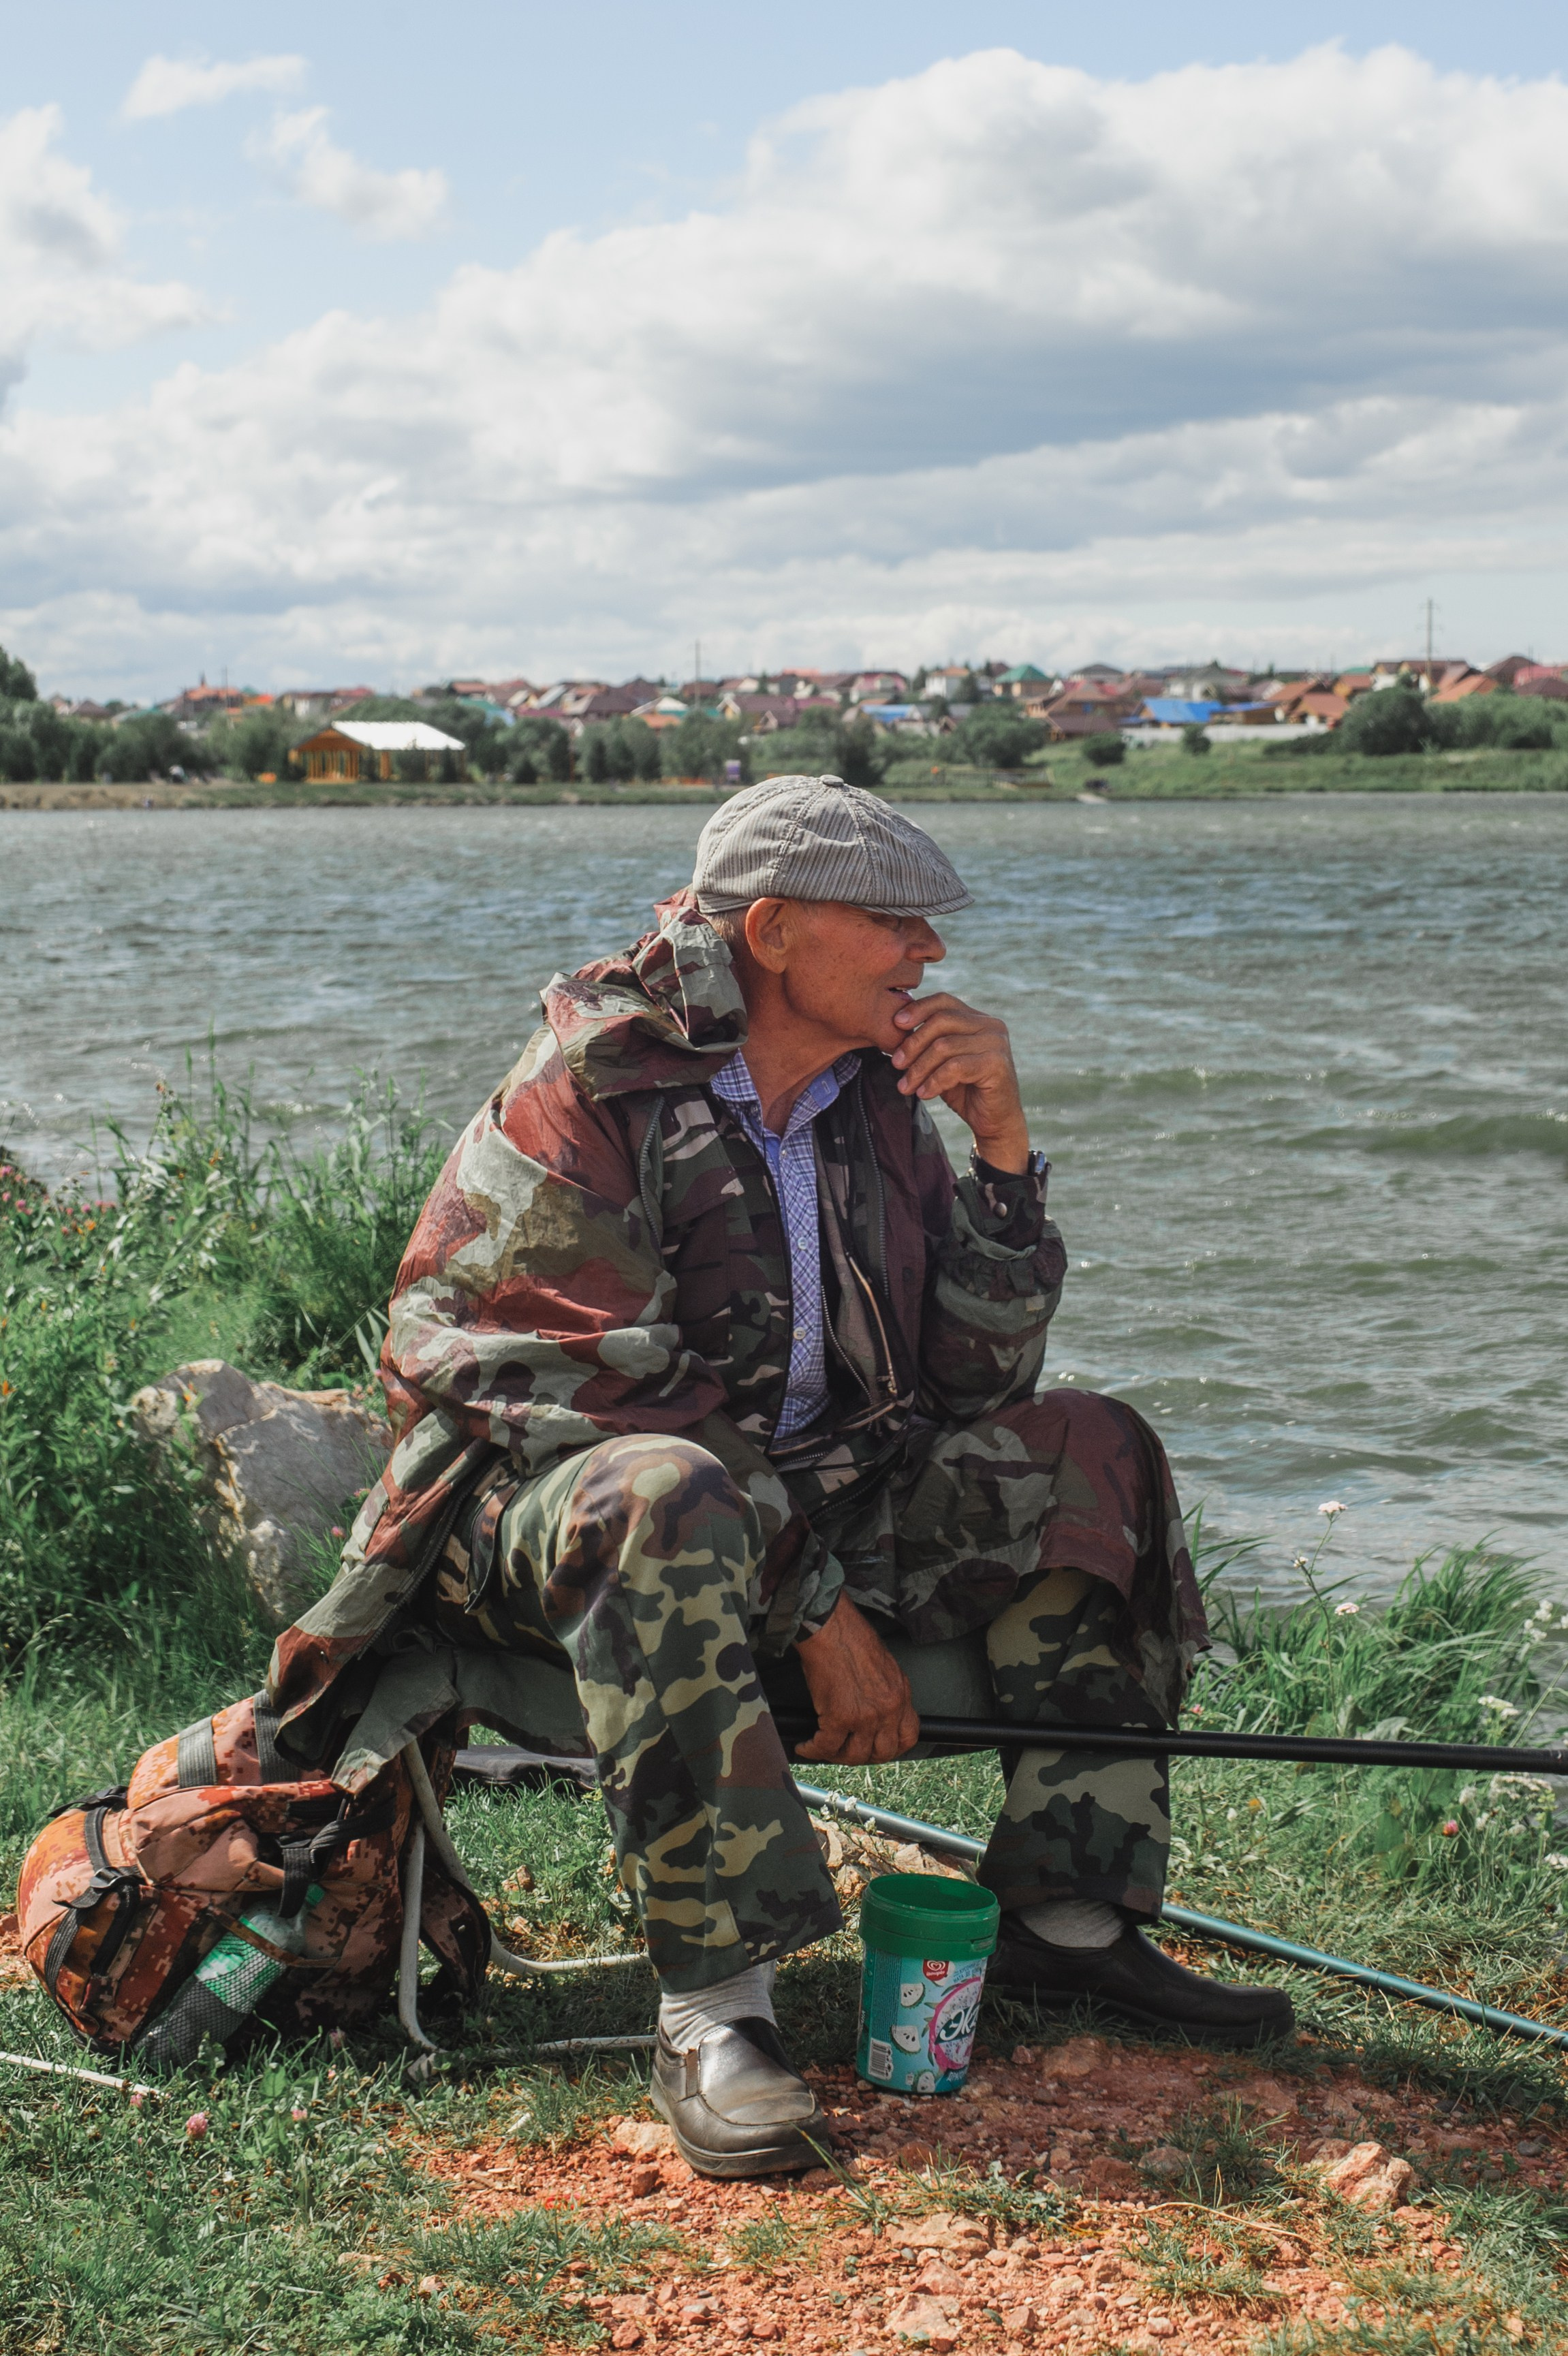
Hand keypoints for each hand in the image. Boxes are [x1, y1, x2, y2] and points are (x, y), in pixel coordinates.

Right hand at [792, 1594, 919, 1763]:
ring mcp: (865, 1716)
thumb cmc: (850, 1636)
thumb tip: (875, 1709)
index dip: (892, 1748)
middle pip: (882, 1752)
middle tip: (846, 1750)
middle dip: (863, 1756)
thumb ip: (886, 1691)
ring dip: (837, 1755)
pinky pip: (826, 1747)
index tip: (876, 1747)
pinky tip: (805, 1745)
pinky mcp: (839, 1717)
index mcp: (900, 1694)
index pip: (908, 1736)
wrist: (830, 1626)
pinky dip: (813, 1750)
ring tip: (823, 1748)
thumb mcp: (883, 1665)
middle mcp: (888, 1709)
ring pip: (855, 1755)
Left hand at [891, 992, 1028, 1172]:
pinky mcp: (997, 1064)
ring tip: (905, 1086)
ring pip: (944, 1046)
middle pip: (941, 1021)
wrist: (993, 1122)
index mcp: (978, 1019)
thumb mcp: (942, 1062)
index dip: (918, 1009)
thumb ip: (928, 1043)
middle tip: (895, 1063)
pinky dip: (934, 1081)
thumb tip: (895, 1028)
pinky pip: (955, 1067)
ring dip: (919, 1068)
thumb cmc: (965, 1091)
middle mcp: (991, 1025)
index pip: (944, 1001)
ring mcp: (996, 1043)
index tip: (897, 1023)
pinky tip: (924, 1094)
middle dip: (914, 1043)